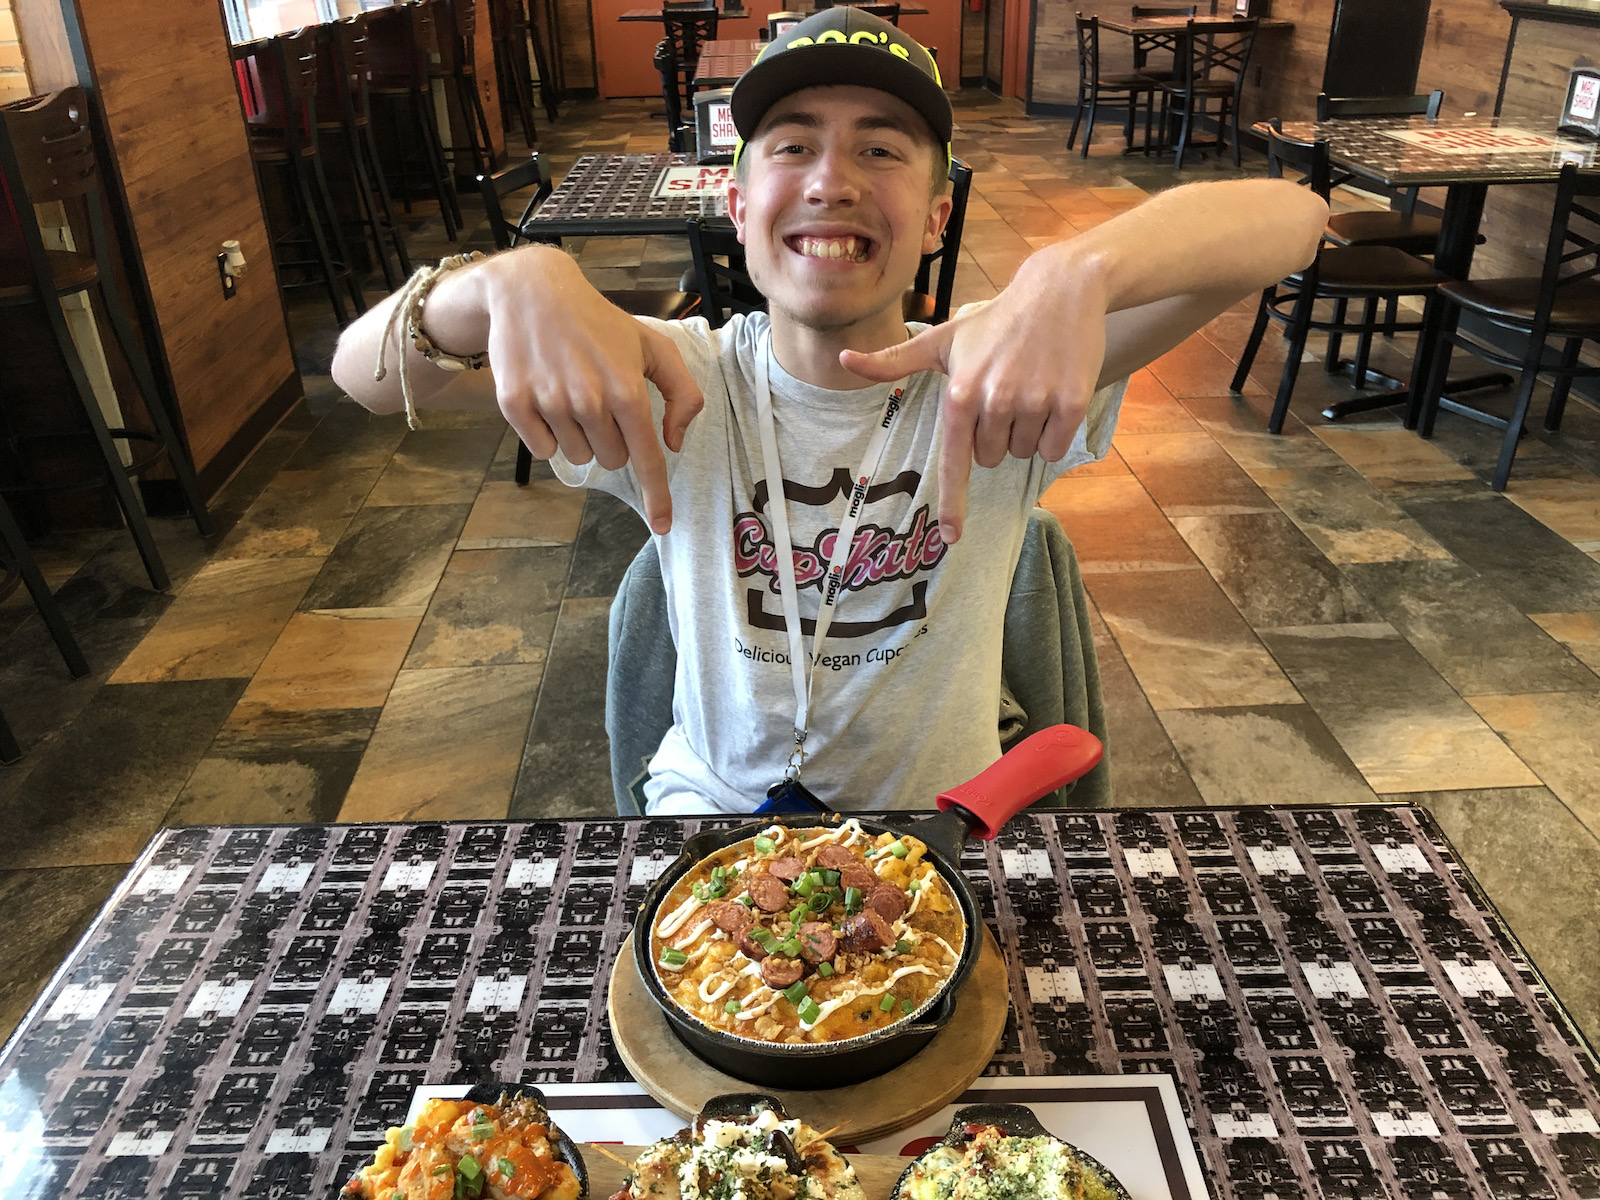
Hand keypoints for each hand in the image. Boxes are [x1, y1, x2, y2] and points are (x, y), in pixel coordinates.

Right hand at [475, 249, 704, 533]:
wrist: (531, 291)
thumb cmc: (600, 323)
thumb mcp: (654, 346)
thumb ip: (682, 393)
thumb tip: (672, 442)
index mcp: (628, 389)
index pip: (646, 458)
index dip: (657, 496)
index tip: (662, 524)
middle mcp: (589, 401)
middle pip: (611, 461)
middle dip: (611, 440)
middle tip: (600, 401)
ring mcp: (550, 403)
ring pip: (576, 457)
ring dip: (579, 435)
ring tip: (572, 393)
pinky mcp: (515, 404)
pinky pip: (542, 449)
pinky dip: (548, 433)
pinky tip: (547, 396)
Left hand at [839, 261, 1107, 542]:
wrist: (1060, 290)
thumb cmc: (994, 322)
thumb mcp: (942, 340)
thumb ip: (894, 360)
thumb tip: (843, 359)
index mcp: (961, 393)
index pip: (953, 460)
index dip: (952, 503)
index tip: (950, 537)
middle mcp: (995, 401)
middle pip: (991, 457)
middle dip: (995, 434)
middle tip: (1004, 390)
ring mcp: (1035, 403)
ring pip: (1024, 453)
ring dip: (1026, 430)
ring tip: (1029, 386)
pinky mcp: (1071, 403)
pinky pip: (1054, 448)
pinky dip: (1053, 432)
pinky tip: (1052, 393)